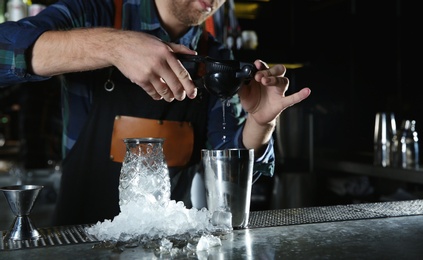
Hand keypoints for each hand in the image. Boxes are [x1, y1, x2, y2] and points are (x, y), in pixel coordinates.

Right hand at [31, 29, 197, 101]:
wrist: (118, 46)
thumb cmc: (139, 43)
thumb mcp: (161, 42)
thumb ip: (178, 49)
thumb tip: (193, 54)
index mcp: (166, 53)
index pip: (182, 73)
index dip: (190, 86)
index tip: (192, 92)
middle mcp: (159, 64)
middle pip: (175, 86)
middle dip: (181, 94)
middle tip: (182, 96)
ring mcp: (149, 73)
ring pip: (164, 91)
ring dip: (169, 97)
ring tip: (170, 97)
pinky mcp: (140, 80)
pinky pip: (153, 92)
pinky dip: (157, 96)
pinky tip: (159, 95)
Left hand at [238, 60, 310, 125]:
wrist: (255, 116)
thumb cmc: (251, 101)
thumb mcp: (242, 93)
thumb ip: (241, 85)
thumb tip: (238, 77)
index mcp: (263, 77)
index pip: (265, 66)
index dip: (261, 64)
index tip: (256, 64)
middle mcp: (272, 82)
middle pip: (278, 70)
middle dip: (269, 70)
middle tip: (259, 76)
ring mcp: (278, 92)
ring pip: (283, 81)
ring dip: (275, 79)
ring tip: (265, 81)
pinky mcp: (281, 102)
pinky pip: (293, 98)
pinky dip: (300, 95)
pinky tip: (307, 91)